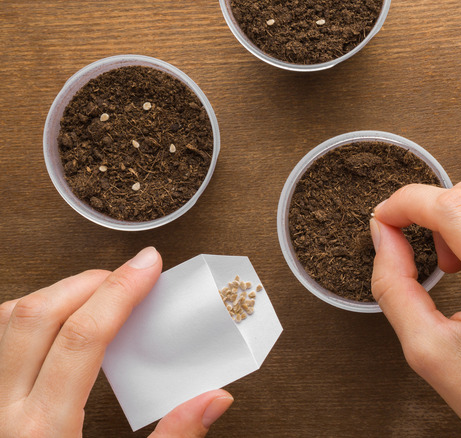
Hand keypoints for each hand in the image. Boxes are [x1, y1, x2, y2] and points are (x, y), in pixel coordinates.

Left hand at [0, 247, 232, 436]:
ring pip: (3, 321)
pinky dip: (22, 318)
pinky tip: (48, 323)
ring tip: (92, 292)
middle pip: (37, 316)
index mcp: (44, 433)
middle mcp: (1, 414)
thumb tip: (213, 399)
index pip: (81, 338)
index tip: (147, 266)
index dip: (119, 292)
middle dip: (87, 282)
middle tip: (127, 275)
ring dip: (52, 295)